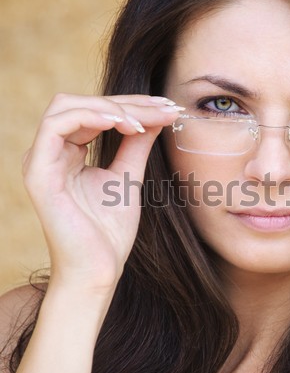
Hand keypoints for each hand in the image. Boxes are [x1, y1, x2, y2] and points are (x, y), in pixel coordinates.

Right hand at [22, 93, 181, 296]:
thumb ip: (136, 144)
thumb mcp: (128, 178)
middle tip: (165, 108)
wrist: (99, 270)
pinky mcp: (38, 172)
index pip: (95, 112)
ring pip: (68, 106)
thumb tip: (154, 115)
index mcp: (68, 153)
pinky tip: (126, 125)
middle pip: (83, 103)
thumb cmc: (110, 232)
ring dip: (113, 107)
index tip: (168, 108)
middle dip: (128, 103)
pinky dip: (92, 116)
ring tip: (146, 120)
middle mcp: (51, 152)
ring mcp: (41, 160)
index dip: (132, 105)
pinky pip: (56, 125)